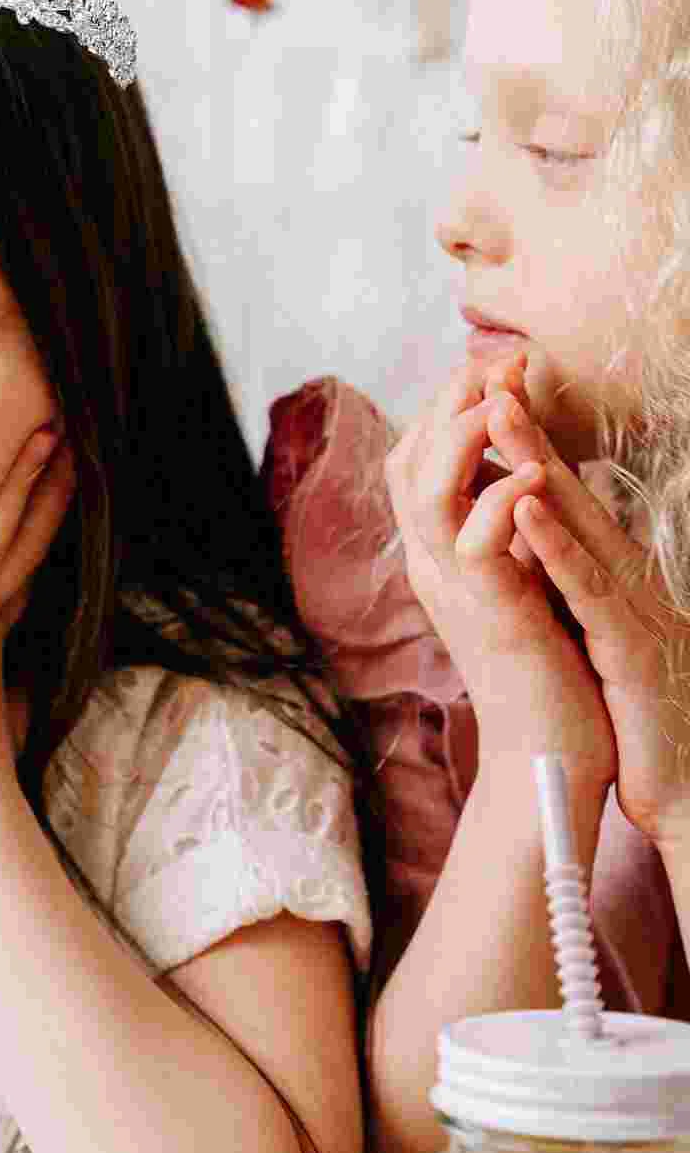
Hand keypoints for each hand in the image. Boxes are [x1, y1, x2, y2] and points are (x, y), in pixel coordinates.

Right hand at [385, 356, 616, 791]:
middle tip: (489, 360)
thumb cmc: (546, 664)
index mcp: (438, 551)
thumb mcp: (518, 579)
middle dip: (448, 402)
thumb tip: (513, 469)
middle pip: (408, 462)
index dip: (445, 406)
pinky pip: (479, 546)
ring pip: (427, 494)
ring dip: (461, 438)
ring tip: (496, 400)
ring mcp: (453, 588)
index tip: (487, 364)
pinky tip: (532, 473)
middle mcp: (431, 563)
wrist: (549, 749)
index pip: (417, 459)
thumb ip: (504, 529)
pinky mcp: (490, 614)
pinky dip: (501, 500)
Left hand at [489, 400, 689, 851]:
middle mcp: (617, 577)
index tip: (482, 388)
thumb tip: (528, 535)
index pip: (551, 494)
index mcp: (600, 574)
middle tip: (492, 369)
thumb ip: (565, 580)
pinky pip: (587, 588)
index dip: (519, 443)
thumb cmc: (635, 708)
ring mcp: (627, 607)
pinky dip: (555, 545)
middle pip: (563, 488)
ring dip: (536, 464)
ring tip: (499, 411)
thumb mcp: (592, 630)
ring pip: (576, 522)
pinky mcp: (630, 647)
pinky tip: (525, 508)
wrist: (681, 783)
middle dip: (525, 428)